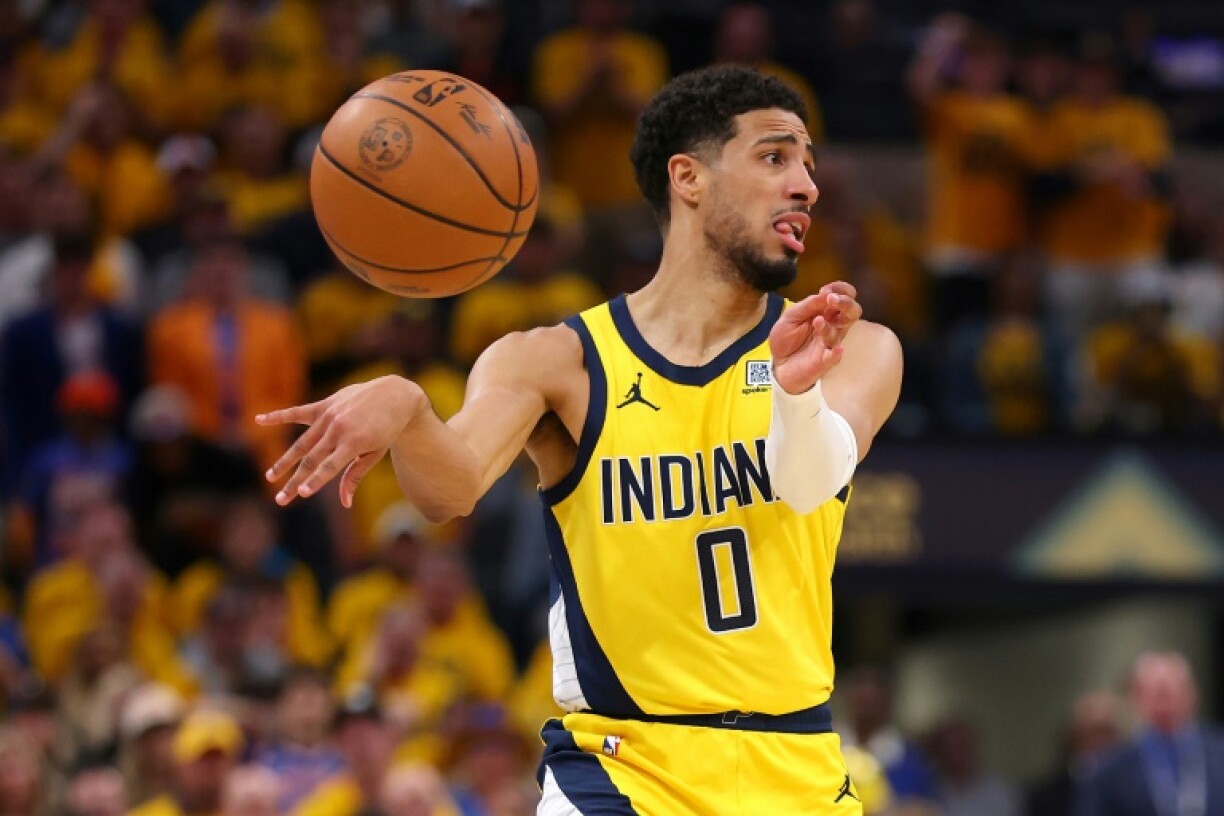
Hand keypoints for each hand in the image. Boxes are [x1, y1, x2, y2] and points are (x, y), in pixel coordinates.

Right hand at [257, 376, 426, 507]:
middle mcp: (339, 429)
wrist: (394, 395)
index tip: (302, 494)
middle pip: (310, 459)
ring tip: (270, 476)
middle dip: (294, 481)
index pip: (330, 467)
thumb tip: (344, 503)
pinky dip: (278, 416)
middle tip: (280, 499)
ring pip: (302, 442)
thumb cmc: (387, 429)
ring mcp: (330, 416)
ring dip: (285, 461)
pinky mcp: (325, 405)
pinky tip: (259, 420)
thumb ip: (355, 475)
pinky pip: (298, 412)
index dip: (315, 481)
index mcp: (354, 442)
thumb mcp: (376, 453)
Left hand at [769, 282, 862, 394]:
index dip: (840, 289)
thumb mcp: (791, 316)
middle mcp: (833, 325)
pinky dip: (837, 353)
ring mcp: (830, 343)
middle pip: (852, 312)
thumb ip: (808, 305)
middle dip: (846, 303)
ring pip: (841, 331)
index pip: (845, 296)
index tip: (826, 290)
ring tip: (817, 320)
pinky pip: (835, 357)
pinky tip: (838, 349)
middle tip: (832, 300)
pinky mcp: (825, 361)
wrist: (778, 363)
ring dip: (829, 325)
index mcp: (826, 311)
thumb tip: (825, 293)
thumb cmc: (786, 338)